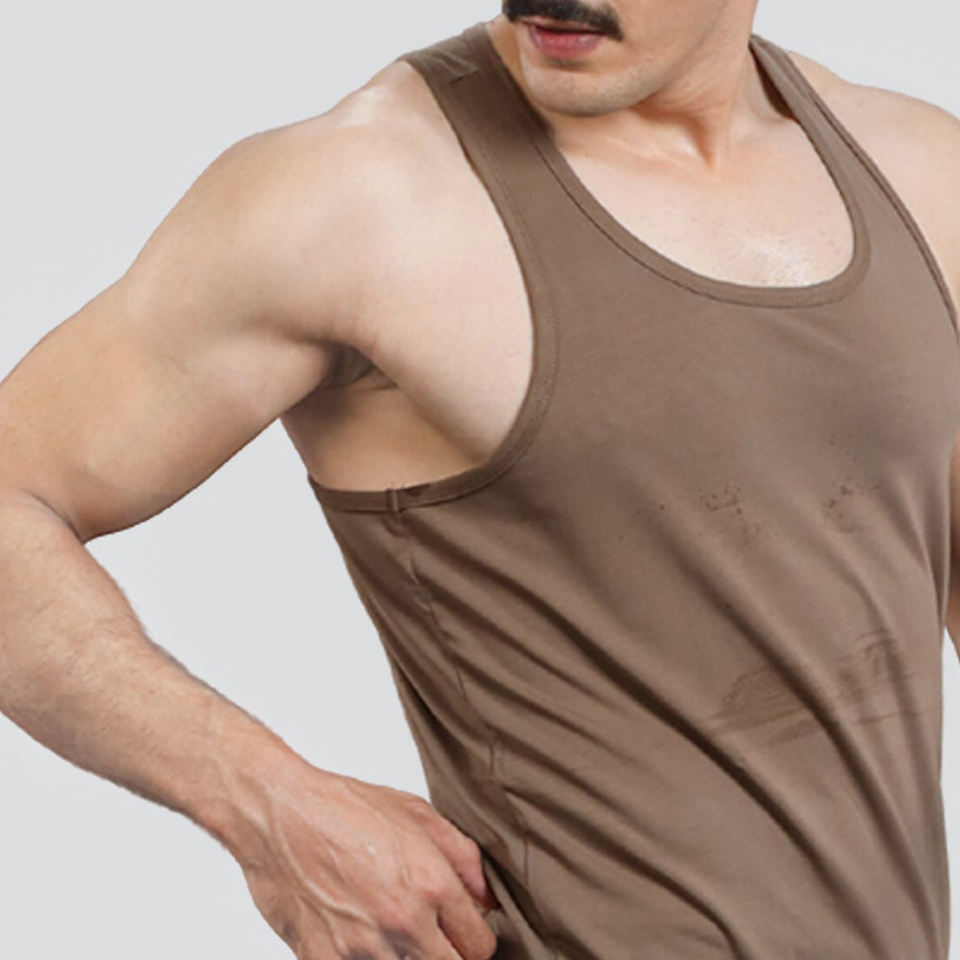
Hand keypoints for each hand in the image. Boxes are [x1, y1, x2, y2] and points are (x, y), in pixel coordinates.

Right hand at [236, 767, 500, 959]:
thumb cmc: (343, 807)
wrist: (280, 814)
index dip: (475, 939)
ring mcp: (361, 947)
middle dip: (448, 954)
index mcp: (431, 884)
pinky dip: (362, 958)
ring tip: (387, 925)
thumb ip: (463, 858)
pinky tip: (356, 933)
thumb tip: (488, 899)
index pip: (480, 947)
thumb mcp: (417, 815)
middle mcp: (401, 921)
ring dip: (405, 957)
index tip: (464, 932)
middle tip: (433, 935)